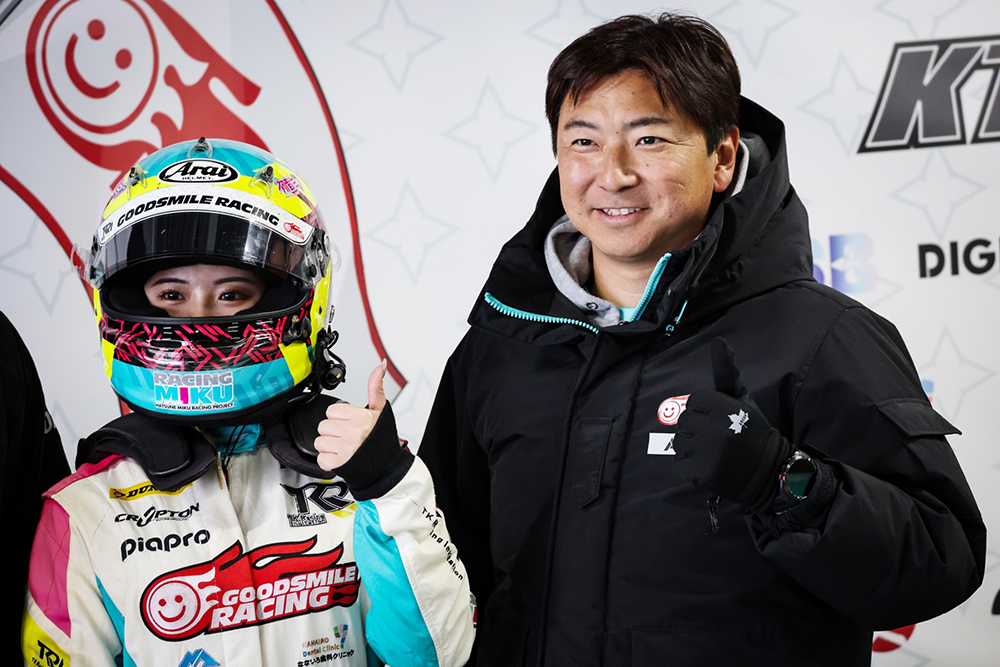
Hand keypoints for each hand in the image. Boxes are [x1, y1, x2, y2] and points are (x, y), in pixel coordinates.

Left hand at [314, 359, 386, 470]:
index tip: (349, 424)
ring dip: (329, 447)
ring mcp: (346, 449)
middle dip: (333, 432)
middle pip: (324, 426)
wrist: (388, 467)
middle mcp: (354, 432)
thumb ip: (376, 387)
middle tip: (347, 437)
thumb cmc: (382, 440)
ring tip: (344, 448)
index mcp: (362, 417)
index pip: (332, 411)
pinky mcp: (340, 464)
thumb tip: (381, 365)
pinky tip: (341, 458)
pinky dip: (328, 461)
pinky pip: (321, 459)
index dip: (339, 418)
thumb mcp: (381, 410)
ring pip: (319, 442)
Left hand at [672, 338, 792, 510]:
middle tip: (719, 438)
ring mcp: (708, 454)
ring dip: (692, 448)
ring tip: (714, 452)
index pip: (694, 400)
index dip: (706, 410)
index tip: (721, 420)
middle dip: (698, 428)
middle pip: (684, 421)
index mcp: (724, 408)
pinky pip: (679, 464)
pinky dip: (689, 467)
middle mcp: (716, 430)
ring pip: (679, 442)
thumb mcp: (742, 399)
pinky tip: (709, 466)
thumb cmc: (752, 431)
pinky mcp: (702, 475)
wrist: (768, 472)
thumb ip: (727, 371)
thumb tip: (719, 341)